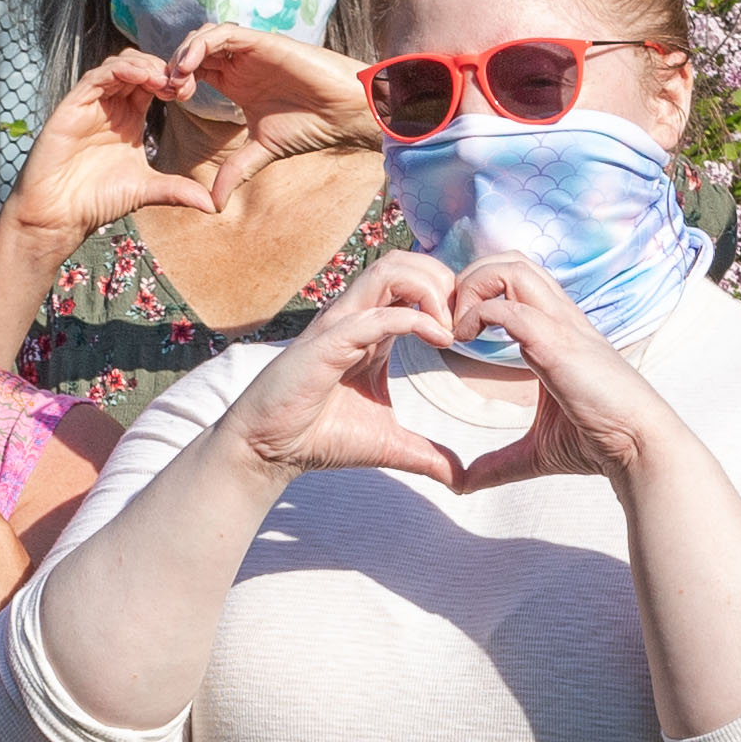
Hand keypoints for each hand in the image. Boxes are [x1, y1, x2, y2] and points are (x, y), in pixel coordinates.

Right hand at [0, 55, 217, 240]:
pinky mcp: (72, 106)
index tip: (190, 90)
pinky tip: (141, 77)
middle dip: (161, 68)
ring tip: (163, 79)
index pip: (152, 84)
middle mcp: (110, 106)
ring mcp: (90, 104)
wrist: (59, 216)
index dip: (173, 81)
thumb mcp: (146, 191)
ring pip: (117, 65)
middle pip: (137, 67)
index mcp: (128, 119)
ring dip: (142, 65)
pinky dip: (119, 71)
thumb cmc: (95, 202)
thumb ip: (177, 190)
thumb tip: (213, 205)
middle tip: (180, 81)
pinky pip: (96, 77)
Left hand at [165, 24, 379, 191]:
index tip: (166, 101)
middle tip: (166, 91)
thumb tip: (213, 206)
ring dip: (183, 54)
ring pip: (204, 37)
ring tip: (176, 80)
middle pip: (193, 51)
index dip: (174, 81)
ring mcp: (251, 51)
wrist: (342, 114)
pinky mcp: (263, 42)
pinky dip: (202, 44)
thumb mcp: (261, 152)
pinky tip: (189, 66)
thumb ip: (235, 171)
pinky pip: (224, 33)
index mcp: (235, 82)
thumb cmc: (310, 126)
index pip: (193, 71)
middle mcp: (240, 63)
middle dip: (173, 67)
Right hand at [208, 252, 477, 483]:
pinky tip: (440, 341)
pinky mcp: (327, 343)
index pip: (414, 280)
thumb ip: (426, 454)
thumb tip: (460, 481)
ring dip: (429, 290)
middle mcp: (356, 317)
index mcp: (373, 329)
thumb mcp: (388, 443)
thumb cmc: (321, 438)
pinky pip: (374, 314)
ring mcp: (340, 325)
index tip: (470, 333)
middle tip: (463, 322)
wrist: (270, 451)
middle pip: (405, 261)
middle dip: (443, 281)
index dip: (449, 296)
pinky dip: (414, 319)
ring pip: (389, 270)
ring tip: (449, 329)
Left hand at [438, 253, 686, 488]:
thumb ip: (496, 463)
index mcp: (558, 331)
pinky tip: (464, 341)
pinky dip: (477, 314)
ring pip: (510, 269)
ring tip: (457, 329)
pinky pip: (508, 308)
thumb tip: (462, 484)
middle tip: (449, 322)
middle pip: (511, 260)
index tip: (455, 332)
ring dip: (473, 288)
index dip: (479, 292)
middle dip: (471, 279)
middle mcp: (561, 317)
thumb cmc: (597, 443)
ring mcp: (561, 325)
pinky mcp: (557, 343)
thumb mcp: (535, 451)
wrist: (639, 446)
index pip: (515, 280)